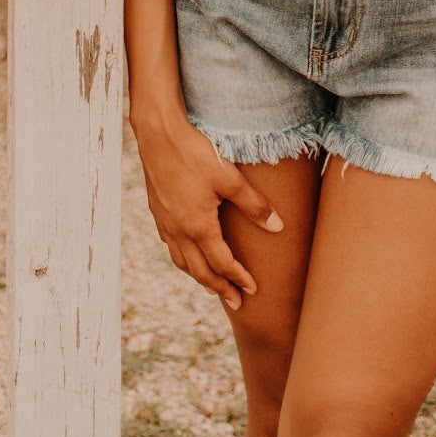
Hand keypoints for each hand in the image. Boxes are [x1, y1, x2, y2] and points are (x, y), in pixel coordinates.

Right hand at [133, 113, 283, 307]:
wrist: (159, 135)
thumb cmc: (196, 153)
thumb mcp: (230, 178)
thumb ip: (253, 204)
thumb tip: (277, 227)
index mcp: (198, 227)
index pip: (222, 263)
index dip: (238, 278)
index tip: (252, 290)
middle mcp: (178, 231)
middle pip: (199, 271)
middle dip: (220, 288)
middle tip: (236, 302)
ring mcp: (165, 223)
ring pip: (182, 261)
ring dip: (199, 276)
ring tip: (212, 285)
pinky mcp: (158, 211)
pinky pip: (171, 246)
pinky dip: (183, 257)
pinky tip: (188, 252)